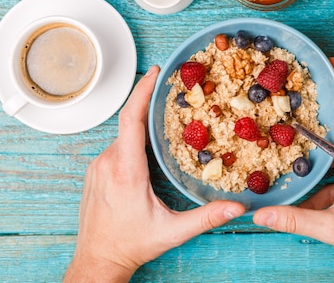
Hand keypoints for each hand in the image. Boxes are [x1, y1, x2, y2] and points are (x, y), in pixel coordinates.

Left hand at [64, 66, 245, 282]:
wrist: (98, 260)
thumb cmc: (131, 245)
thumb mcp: (172, 232)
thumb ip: (206, 217)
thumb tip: (237, 207)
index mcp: (126, 171)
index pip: (131, 119)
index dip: (142, 91)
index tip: (155, 72)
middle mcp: (108, 163)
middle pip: (129, 123)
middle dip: (149, 105)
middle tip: (170, 90)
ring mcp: (98, 166)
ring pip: (123, 136)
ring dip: (142, 126)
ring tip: (165, 119)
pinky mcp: (95, 172)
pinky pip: (116, 146)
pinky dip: (132, 140)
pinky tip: (148, 145)